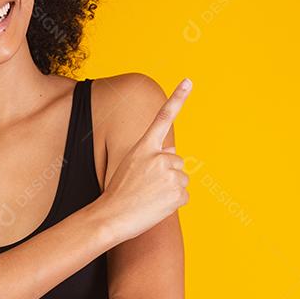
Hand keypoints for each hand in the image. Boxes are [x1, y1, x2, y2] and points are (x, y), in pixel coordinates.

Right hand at [99, 77, 191, 242]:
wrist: (112, 217)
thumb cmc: (118, 193)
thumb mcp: (131, 165)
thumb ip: (152, 155)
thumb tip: (175, 151)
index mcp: (145, 146)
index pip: (163, 117)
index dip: (177, 98)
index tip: (188, 81)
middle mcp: (160, 156)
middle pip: (177, 160)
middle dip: (167, 173)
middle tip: (147, 186)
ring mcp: (170, 174)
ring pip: (182, 179)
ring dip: (170, 189)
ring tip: (150, 197)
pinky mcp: (177, 193)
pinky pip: (184, 196)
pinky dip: (173, 203)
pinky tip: (156, 206)